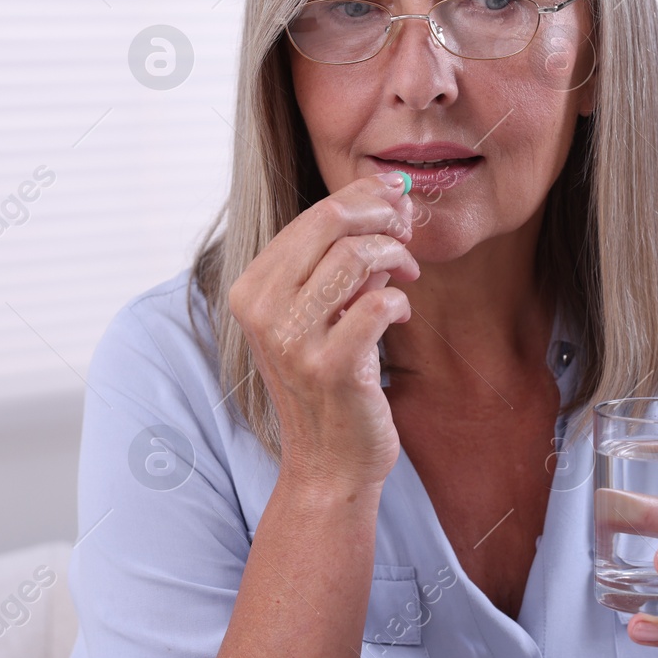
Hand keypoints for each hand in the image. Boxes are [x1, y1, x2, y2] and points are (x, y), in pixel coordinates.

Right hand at [227, 171, 419, 492]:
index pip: (311, 216)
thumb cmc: (327, 383)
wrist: (328, 463)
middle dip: (381, 215)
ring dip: (394, 256)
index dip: (363, 198)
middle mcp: (262, 312)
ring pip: (355, 256)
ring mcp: (294, 341)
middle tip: (407, 229)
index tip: (395, 201)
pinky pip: (378, 303)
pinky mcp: (332, 367)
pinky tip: (400, 313)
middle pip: (330, 223)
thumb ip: (335, 261)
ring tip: (406, 273)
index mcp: (250, 290)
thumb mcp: (314, 315)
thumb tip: (383, 193)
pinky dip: (399, 300)